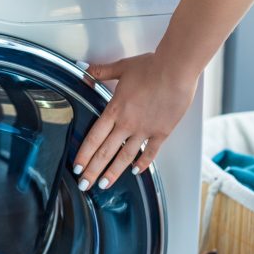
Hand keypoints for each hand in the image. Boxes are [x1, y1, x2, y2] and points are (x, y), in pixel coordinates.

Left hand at [74, 53, 197, 190]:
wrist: (176, 70)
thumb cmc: (150, 67)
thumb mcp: (120, 68)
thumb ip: (100, 72)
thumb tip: (83, 70)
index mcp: (114, 109)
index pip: (93, 138)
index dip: (83, 155)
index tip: (76, 167)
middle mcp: (127, 123)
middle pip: (105, 152)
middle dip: (92, 171)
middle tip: (84, 185)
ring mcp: (144, 130)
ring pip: (125, 157)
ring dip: (113, 173)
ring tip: (104, 185)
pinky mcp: (161, 132)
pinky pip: (150, 152)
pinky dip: (142, 163)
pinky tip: (135, 171)